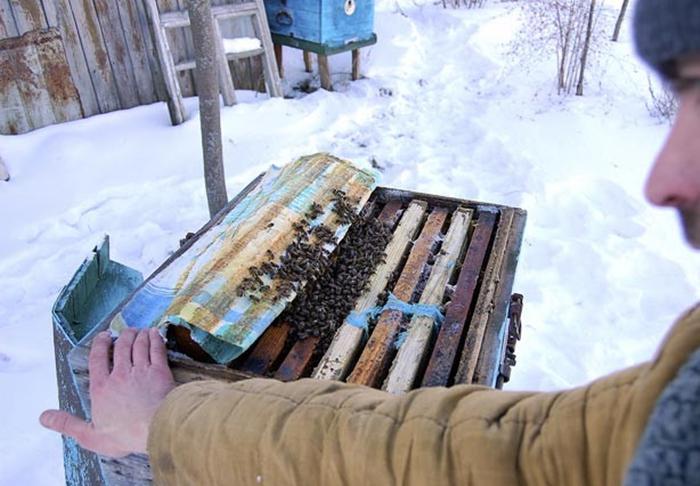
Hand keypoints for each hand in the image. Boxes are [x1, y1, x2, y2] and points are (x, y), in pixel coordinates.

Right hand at [40, 328, 175, 457]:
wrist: (155, 429)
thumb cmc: (124, 435)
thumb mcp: (90, 435)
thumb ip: (67, 424)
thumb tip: (43, 417)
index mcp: (101, 388)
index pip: (97, 359)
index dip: (100, 345)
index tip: (104, 336)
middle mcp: (120, 375)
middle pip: (121, 347)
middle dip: (123, 336)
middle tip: (126, 331)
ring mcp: (141, 371)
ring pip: (139, 346)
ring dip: (139, 335)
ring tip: (140, 331)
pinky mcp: (160, 372)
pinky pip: (157, 350)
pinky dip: (155, 339)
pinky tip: (155, 334)